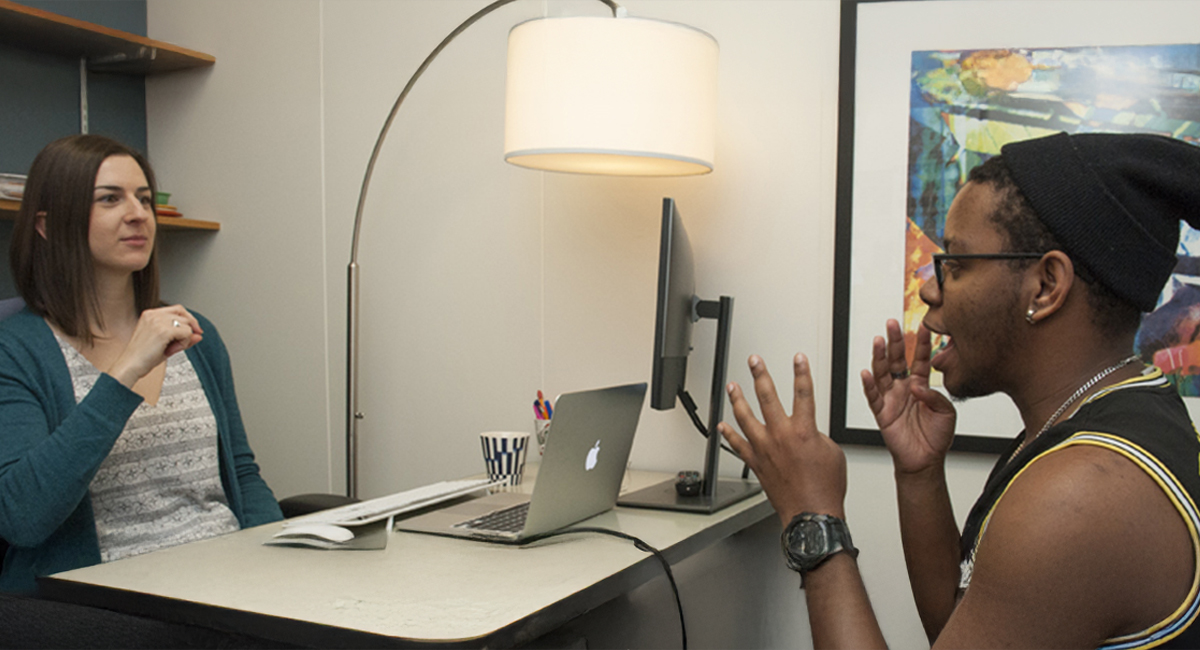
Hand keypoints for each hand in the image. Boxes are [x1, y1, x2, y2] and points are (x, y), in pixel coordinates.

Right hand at [107, 305, 202, 387]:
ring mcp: (158, 321)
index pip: (178, 309)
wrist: (130, 366)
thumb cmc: (144, 357)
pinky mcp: (163, 331)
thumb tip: (199, 335)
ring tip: (170, 348)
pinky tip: (172, 349)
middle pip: (184, 315)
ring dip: (184, 338)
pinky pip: (187, 333)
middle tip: (181, 344)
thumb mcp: (166, 344)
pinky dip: (184, 343)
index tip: (196, 330)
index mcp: (150, 314)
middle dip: (188, 330)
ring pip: (187, 325)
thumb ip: (183, 337)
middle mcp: (153, 314)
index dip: (189, 319)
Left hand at [718, 354, 846, 524]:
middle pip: (767, 397)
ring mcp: (765, 449)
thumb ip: (816, 436)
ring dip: (738, 399)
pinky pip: (738, 445)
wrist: (811, 514)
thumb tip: (806, 433)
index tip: (797, 358)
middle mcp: (781, 436)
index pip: (803, 393)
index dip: (801, 372)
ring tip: (732, 386)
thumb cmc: (825, 488)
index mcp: (803, 430)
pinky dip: (729, 434)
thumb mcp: (832, 453)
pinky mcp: (756, 463)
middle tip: (754, 361)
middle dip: (760, 375)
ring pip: (746, 418)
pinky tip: (722, 425)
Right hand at [860, 320, 955, 474]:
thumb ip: (935, 396)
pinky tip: (867, 372)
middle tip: (892, 323)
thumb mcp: (946, 413)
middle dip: (895, 341)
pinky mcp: (882, 412)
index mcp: (921, 385)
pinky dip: (869, 385)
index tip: (925, 326)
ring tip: (879, 340)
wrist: (925, 460)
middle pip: (897, 360)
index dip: (922, 344)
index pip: (921, 359)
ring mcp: (891, 399)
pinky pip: (873, 396)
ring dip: (880, 356)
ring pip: (883, 373)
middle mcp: (904, 388)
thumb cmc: (937, 437)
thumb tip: (917, 387)